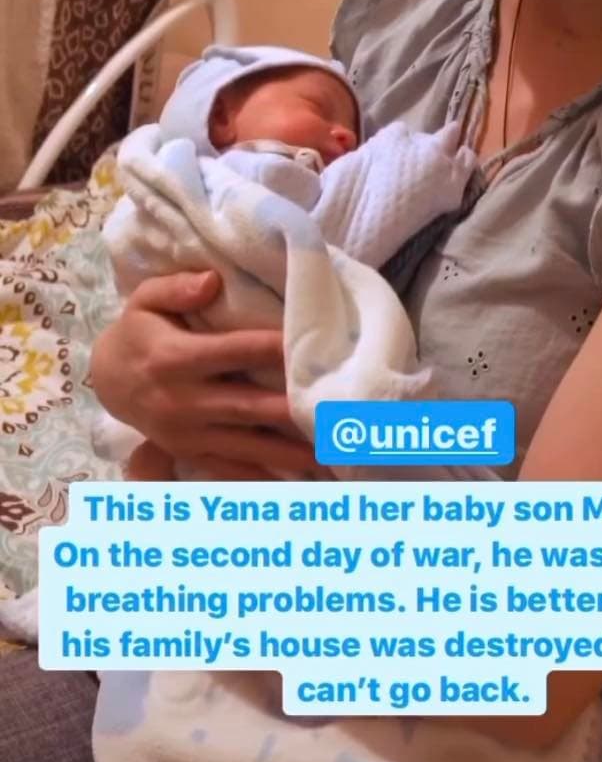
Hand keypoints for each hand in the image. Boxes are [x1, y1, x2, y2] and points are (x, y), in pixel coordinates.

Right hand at [90, 271, 321, 479]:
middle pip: (248, 406)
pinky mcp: (190, 454)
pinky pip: (231, 469)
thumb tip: (212, 280)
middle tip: (334, 414)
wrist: (108, 381)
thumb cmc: (139, 331)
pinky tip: (299, 481)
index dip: (272, 348)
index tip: (310, 347)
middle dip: (291, 412)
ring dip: (289, 452)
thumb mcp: (144, 299)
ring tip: (329, 456)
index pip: (233, 352)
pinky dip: (265, 477)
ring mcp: (187, 434)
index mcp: (174, 359)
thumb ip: (176, 287)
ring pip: (246, 445)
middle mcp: (182, 401)